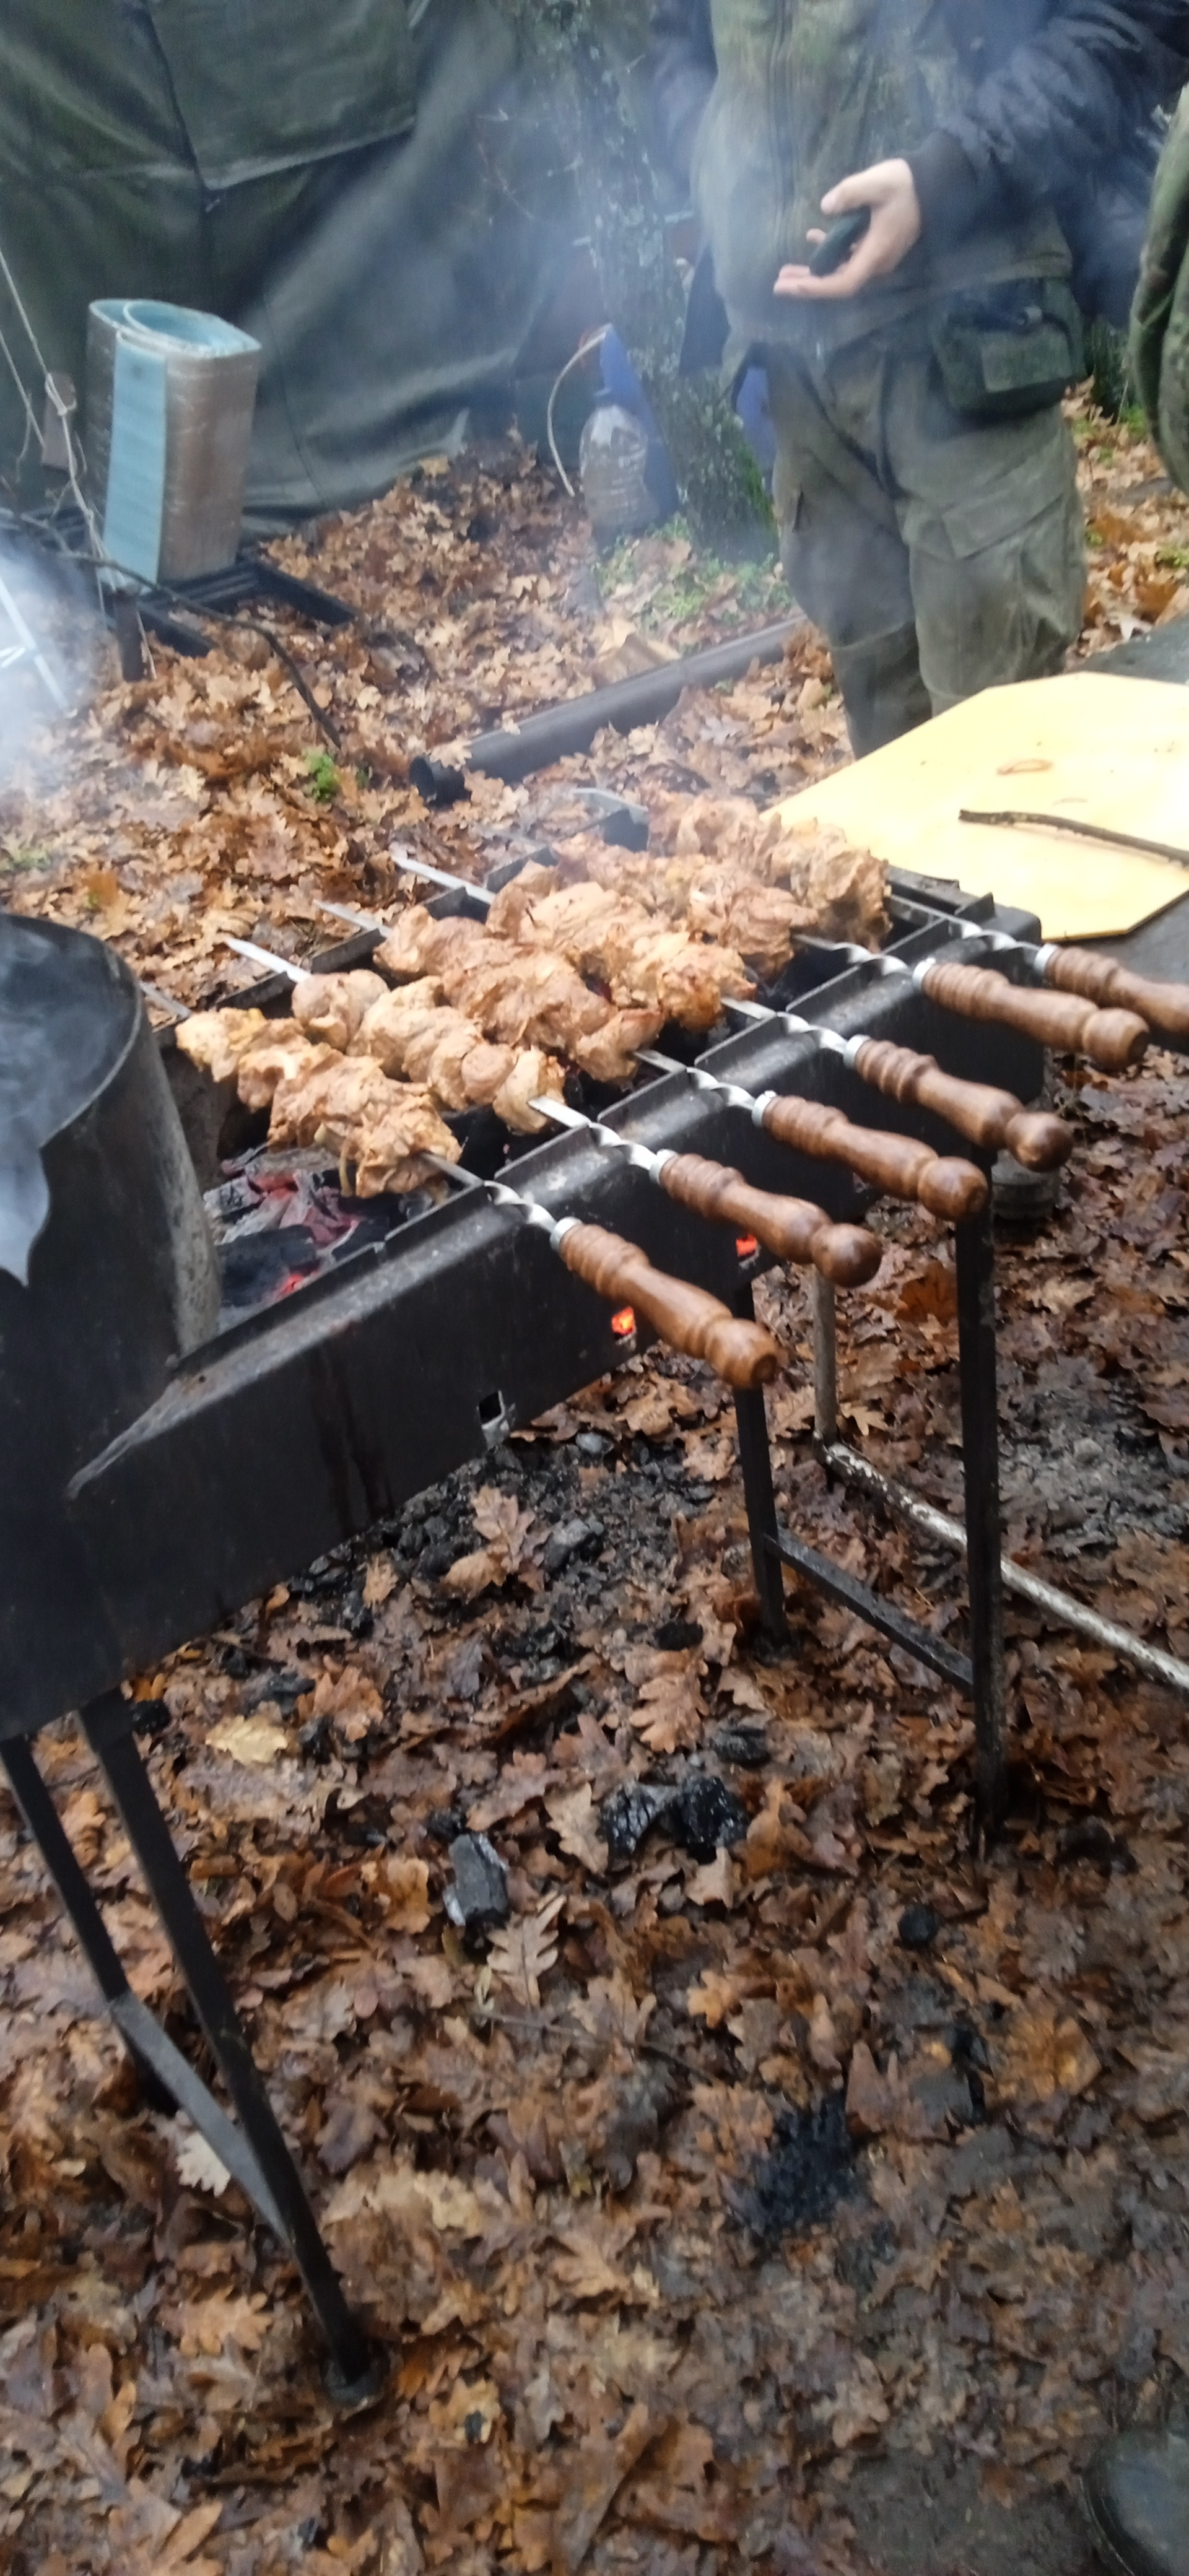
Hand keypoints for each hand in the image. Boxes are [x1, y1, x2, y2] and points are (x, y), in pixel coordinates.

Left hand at [774, 159, 921, 301]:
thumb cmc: (906, 184)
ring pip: (840, 271)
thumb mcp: (877, 182)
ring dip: (814, 271)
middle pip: (837, 283)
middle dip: (807, 285)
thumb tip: (826, 206)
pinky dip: (829, 252)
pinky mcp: (876, 245)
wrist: (934, 182)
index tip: (790, 286)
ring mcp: (876, 255)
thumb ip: (850, 193)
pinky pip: (849, 257)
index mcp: (875, 254)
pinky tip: (812, 236)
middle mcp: (875, 262)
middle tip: (778, 284)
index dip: (816, 288)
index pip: (842, 283)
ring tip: (786, 270)